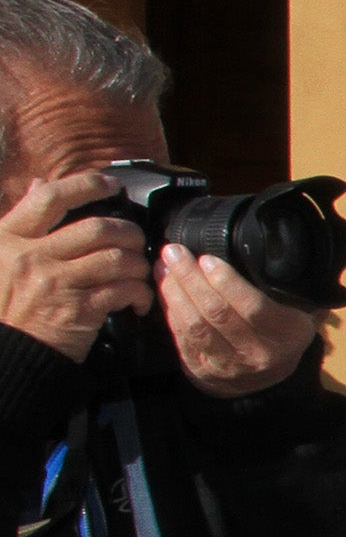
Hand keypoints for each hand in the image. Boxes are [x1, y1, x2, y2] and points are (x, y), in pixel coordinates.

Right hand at [0, 170, 152, 358]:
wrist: (11, 352)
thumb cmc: (9, 304)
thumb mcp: (2, 256)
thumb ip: (23, 222)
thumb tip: (39, 184)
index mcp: (9, 237)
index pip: (49, 197)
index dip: (85, 184)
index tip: (110, 184)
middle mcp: (31, 255)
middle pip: (96, 227)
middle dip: (128, 232)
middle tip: (136, 240)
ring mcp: (56, 282)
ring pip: (117, 257)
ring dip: (138, 263)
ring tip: (139, 271)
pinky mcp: (80, 308)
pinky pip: (124, 289)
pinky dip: (140, 292)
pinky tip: (137, 299)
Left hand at [156, 243, 315, 396]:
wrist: (265, 380)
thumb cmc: (280, 332)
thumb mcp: (299, 311)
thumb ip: (285, 288)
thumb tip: (260, 250)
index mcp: (287, 335)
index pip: (254, 308)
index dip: (227, 282)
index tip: (206, 259)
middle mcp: (258, 353)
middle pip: (217, 313)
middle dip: (191, 278)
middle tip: (174, 251)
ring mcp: (228, 365)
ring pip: (195, 325)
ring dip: (174, 292)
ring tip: (164, 265)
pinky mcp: (202, 370)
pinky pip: (181, 335)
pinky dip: (170, 309)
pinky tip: (165, 287)